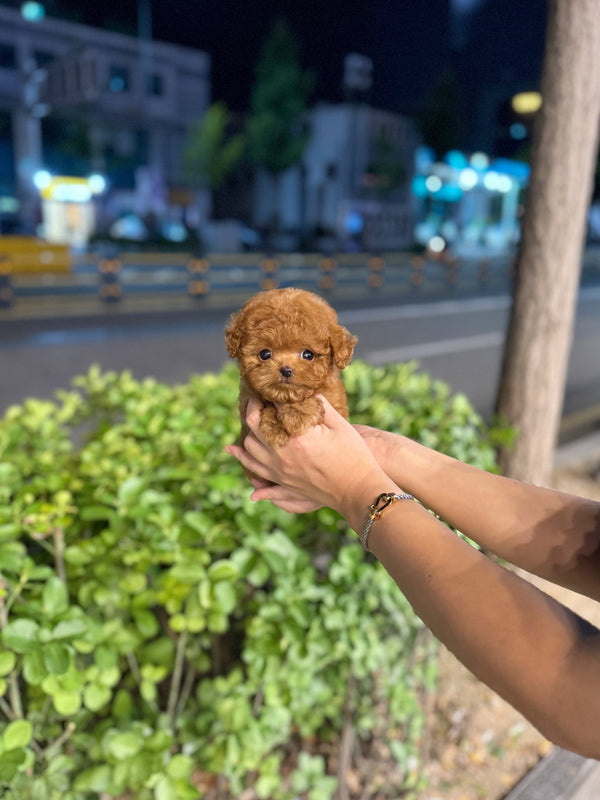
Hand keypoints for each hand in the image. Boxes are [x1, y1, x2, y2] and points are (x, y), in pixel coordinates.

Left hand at [226, 396, 398, 528]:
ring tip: (252, 418)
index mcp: (299, 437)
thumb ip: (319, 405)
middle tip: (259, 398)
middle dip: (254, 407)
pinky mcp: (282, 481)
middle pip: (254, 425)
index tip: (275, 386)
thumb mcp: (339, 425)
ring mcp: (280, 470)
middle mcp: (283, 454)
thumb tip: (303, 393)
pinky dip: (242, 458)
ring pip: (249, 447)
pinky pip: (254, 469)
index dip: (275, 394)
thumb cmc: (354, 455)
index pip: (276, 408)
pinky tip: (233, 449)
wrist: (358, 490)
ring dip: (247, 430)